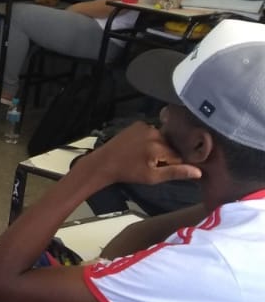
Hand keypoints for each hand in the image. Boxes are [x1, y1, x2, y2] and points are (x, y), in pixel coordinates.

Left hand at [84, 121, 201, 186]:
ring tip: (144, 156)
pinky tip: (140, 147)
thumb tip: (198, 171)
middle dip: (165, 155)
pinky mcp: (137, 124)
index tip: (162, 168)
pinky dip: (150, 139)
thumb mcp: (152, 177)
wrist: (104, 163)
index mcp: (158, 146)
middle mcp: (154, 132)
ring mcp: (145, 126)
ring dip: (158, 147)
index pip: (178, 155)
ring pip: (162, 138)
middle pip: (170, 145)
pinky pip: (152, 132)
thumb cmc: (128, 172)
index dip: (173, 164)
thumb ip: (175, 173)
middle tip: (151, 163)